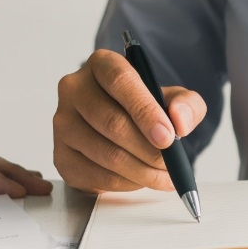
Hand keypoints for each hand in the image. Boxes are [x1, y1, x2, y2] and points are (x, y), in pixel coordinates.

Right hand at [54, 49, 205, 192]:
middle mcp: (74, 89)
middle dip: (148, 149)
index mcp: (101, 64)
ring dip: (141, 171)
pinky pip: (96, 175)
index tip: (167, 136)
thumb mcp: (173, 100)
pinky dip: (126, 183)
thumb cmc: (144, 110)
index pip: (120, 81)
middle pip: (111, 122)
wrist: (121, 131)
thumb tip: (179, 120)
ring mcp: (63, 123)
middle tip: (171, 163)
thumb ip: (186, 104)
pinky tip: (141, 179)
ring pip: (105, 153)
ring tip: (163, 176)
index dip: (145, 110)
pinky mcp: (61, 155)